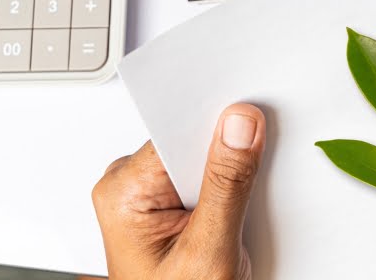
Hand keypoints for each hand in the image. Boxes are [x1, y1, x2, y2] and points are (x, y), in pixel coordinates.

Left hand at [93, 103, 266, 279]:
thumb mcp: (209, 251)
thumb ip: (227, 185)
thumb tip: (238, 124)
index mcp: (124, 190)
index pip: (178, 131)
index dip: (219, 129)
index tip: (251, 132)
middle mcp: (130, 186)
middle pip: (192, 142)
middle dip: (227, 159)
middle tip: (240, 200)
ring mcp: (149, 193)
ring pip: (204, 157)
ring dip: (230, 178)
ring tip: (231, 221)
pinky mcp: (169, 201)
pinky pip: (207, 174)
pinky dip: (228, 191)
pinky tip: (230, 219)